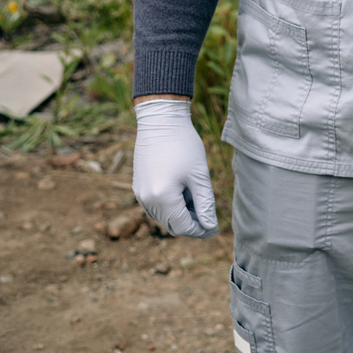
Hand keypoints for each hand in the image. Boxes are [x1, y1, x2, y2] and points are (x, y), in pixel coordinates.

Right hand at [132, 99, 217, 236]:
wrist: (160, 121)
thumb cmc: (184, 145)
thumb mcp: (200, 175)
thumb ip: (205, 203)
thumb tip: (210, 226)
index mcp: (162, 198)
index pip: (183, 227)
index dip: (200, 231)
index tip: (215, 228)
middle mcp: (147, 200)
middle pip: (172, 225)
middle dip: (191, 223)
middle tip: (210, 215)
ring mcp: (140, 194)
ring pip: (163, 216)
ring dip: (181, 214)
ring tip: (198, 197)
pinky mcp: (138, 186)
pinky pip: (155, 205)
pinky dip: (170, 205)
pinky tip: (184, 191)